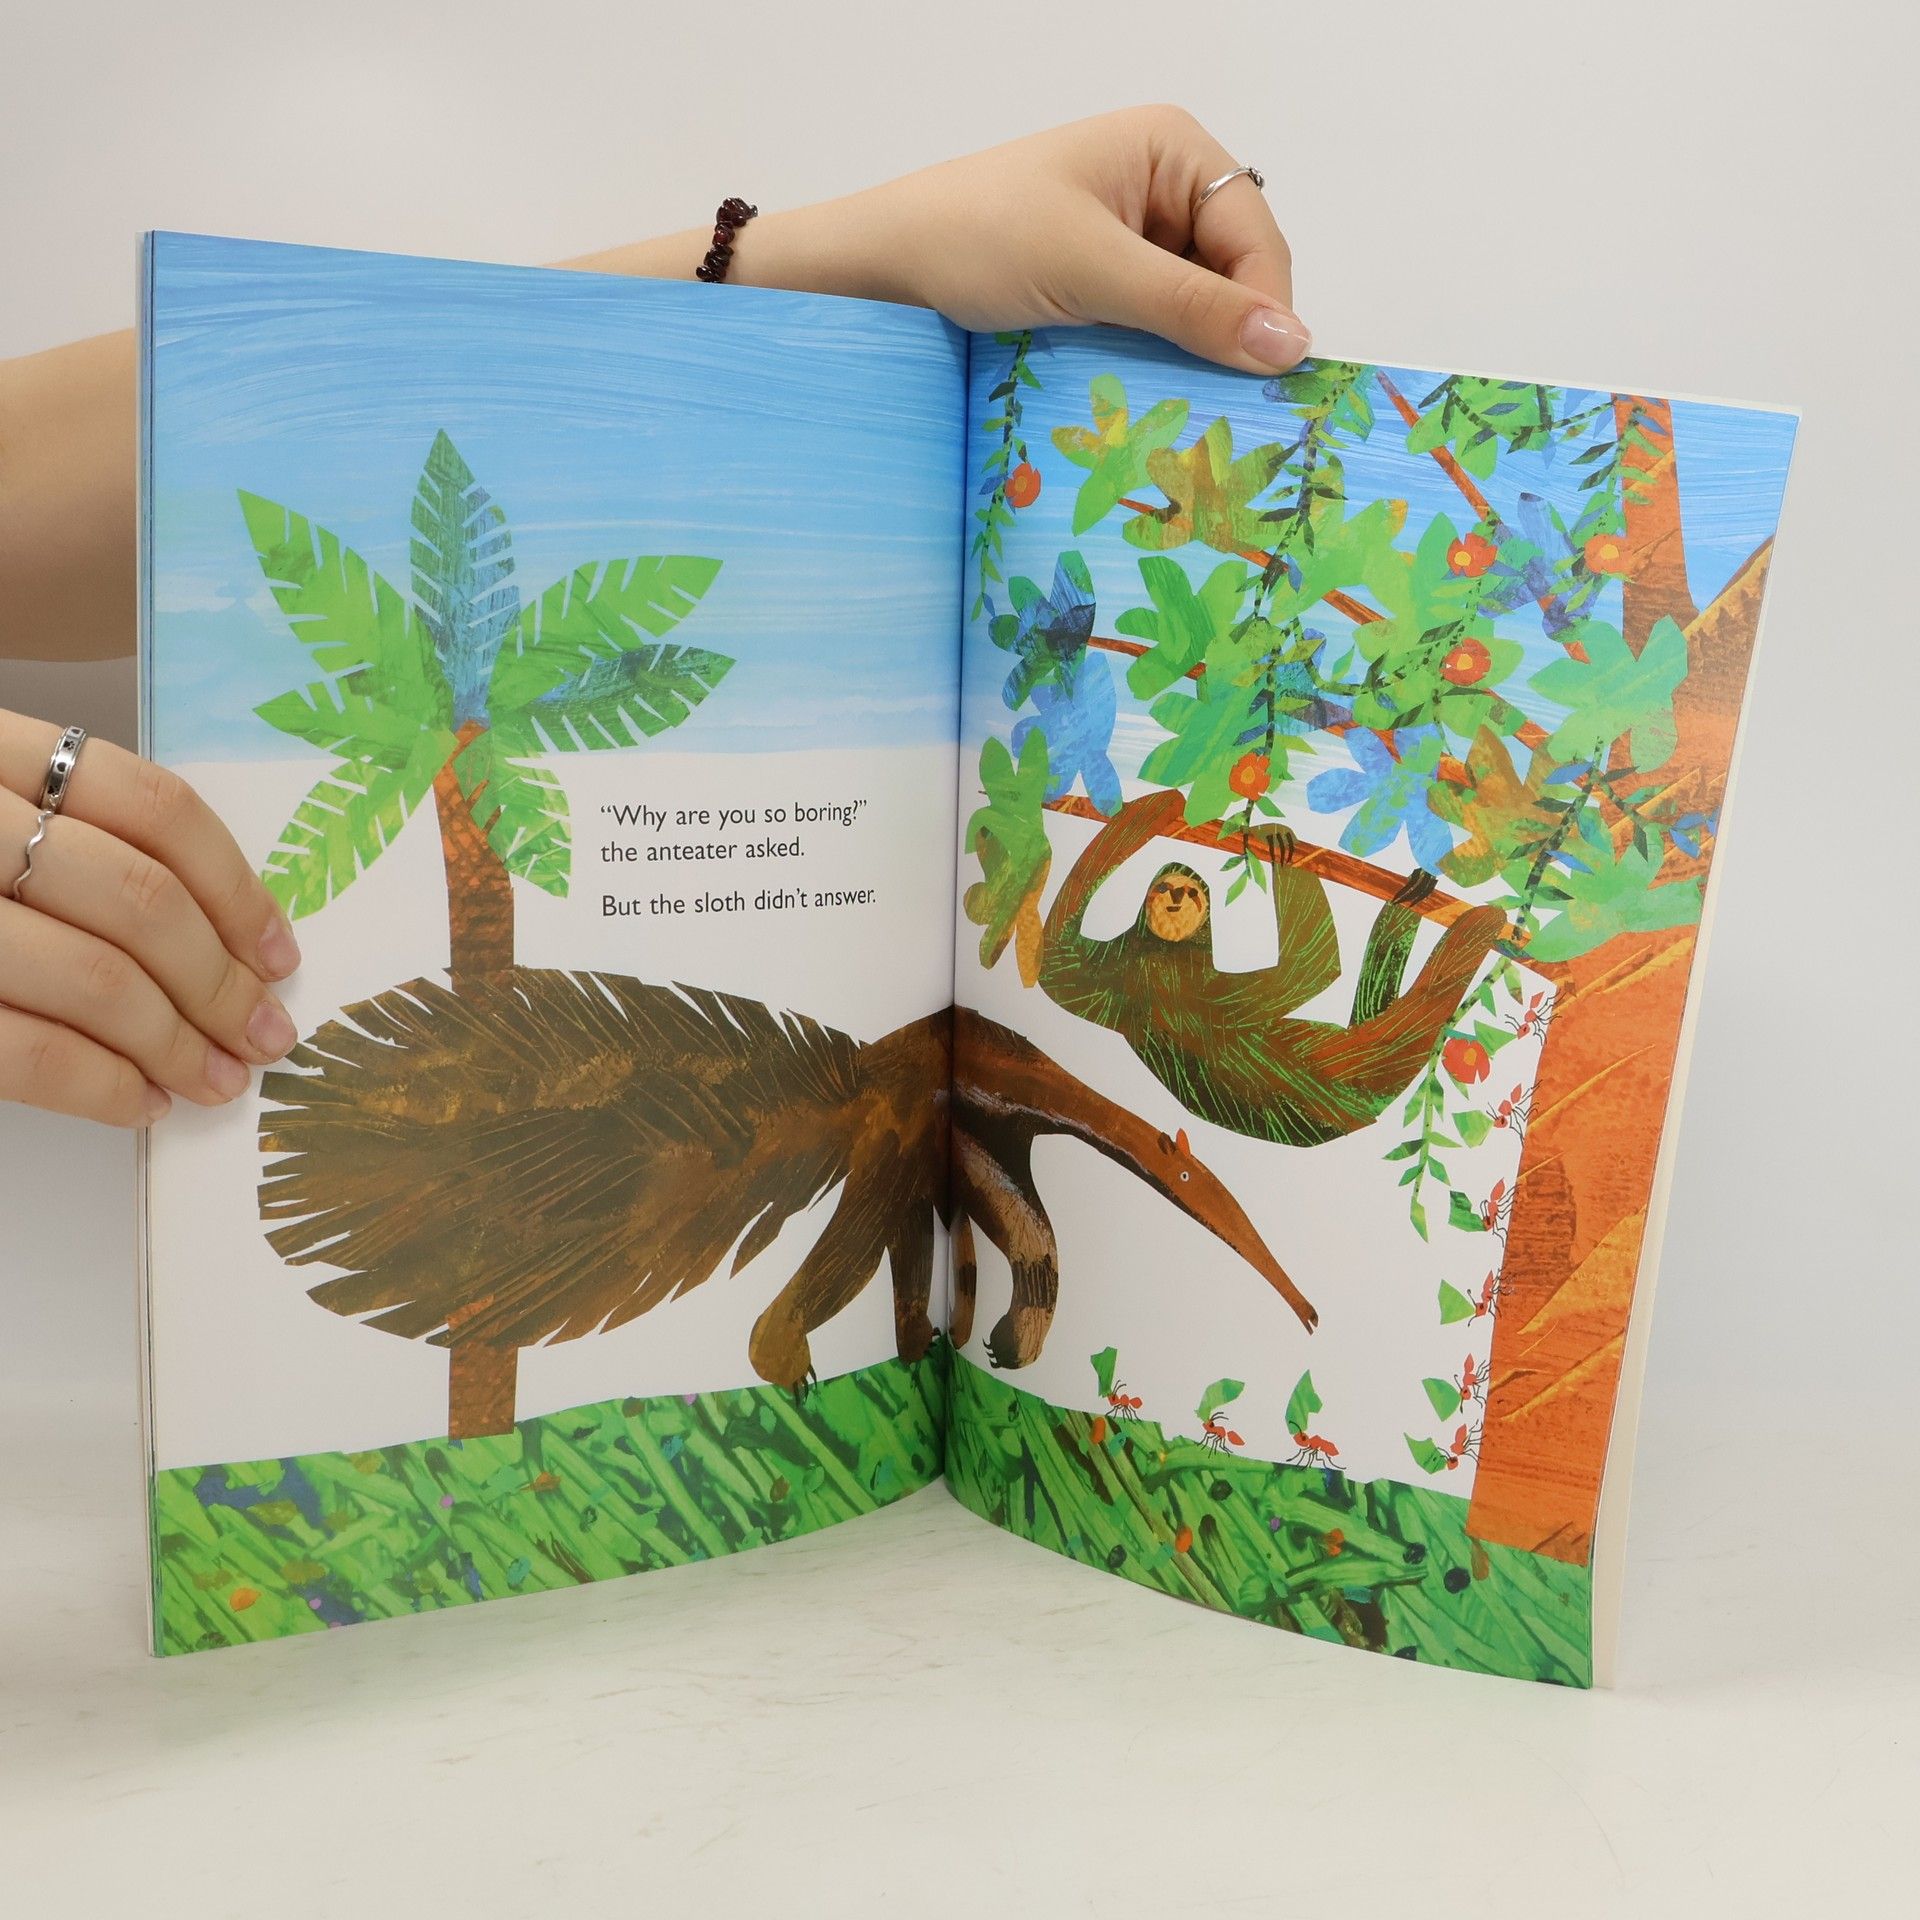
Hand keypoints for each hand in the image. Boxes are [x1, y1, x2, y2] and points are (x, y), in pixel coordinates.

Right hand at [0, 710, 301, 1125]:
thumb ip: (72, 841)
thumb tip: (226, 937)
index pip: (152, 806)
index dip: (236, 887)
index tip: (280, 951)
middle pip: (140, 901)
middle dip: (222, 983)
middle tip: (266, 1035)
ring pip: (96, 977)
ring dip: (179, 1044)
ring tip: (217, 1079)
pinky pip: (27, 1049)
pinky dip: (102, 1087)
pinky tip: (139, 1103)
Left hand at [852, 108, 1309, 371]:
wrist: (882, 269)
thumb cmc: (977, 238)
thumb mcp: (1092, 269)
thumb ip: (1191, 307)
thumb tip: (1291, 344)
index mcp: (1172, 149)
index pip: (1255, 237)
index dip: (1266, 308)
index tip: (1266, 380)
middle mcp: (1162, 188)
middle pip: (1234, 276)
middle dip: (1229, 336)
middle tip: (1223, 407)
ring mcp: (1133, 240)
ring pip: (1196, 311)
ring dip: (1190, 358)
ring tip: (1181, 408)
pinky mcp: (1103, 287)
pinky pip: (1156, 330)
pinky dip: (1156, 364)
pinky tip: (1144, 395)